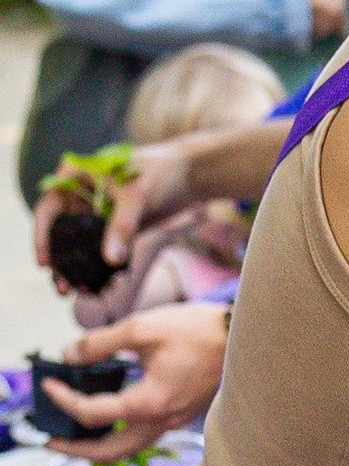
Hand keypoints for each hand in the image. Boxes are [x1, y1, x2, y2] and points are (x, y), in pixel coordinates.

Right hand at [33, 136, 200, 287]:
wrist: (191, 175)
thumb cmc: (160, 173)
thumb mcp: (136, 197)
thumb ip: (122, 227)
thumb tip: (110, 260)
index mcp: (73, 178)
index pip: (47, 209)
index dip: (41, 237)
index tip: (45, 264)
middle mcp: (80, 197)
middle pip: (61, 234)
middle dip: (61, 262)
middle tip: (62, 288)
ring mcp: (97, 215)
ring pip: (81, 247)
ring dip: (80, 270)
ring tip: (83, 292)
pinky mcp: (115, 229)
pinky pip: (102, 252)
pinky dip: (102, 269)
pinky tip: (103, 288)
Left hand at [39, 304, 228, 461]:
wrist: (243, 337)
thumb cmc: (199, 331)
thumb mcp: (142, 328)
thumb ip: (100, 343)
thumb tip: (70, 355)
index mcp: (149, 402)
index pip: (91, 413)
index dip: (63, 399)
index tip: (48, 384)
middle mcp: (162, 420)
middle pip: (109, 452)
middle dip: (75, 449)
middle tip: (50, 441)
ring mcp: (174, 421)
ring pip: (129, 448)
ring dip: (98, 446)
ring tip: (76, 436)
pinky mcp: (181, 414)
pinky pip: (144, 435)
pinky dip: (120, 433)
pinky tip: (111, 415)